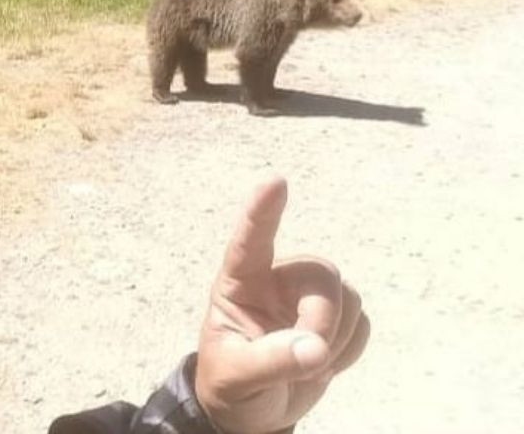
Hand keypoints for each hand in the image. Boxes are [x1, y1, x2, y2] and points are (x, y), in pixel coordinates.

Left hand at [194, 177, 369, 433]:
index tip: (274, 182)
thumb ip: (271, 362)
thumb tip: (316, 350)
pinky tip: (323, 364)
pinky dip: (351, 348)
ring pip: (348, 296)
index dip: (262, 212)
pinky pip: (363, 322)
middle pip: (321, 274)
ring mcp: (306, 299)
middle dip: (324, 317)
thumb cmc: (230, 387)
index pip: (250, 241)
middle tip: (313, 360)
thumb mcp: (236, 378)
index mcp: (239, 285)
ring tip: (307, 366)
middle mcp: (276, 283)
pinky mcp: (334, 319)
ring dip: (337, 337)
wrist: (252, 413)